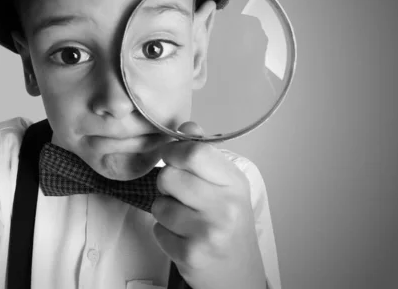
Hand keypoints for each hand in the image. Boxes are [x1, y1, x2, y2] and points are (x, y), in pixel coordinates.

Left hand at [149, 122, 265, 288]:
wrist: (239, 272)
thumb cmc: (229, 223)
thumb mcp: (226, 185)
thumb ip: (204, 154)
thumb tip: (187, 124)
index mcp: (234, 183)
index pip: (194, 152)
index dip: (173, 152)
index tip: (172, 158)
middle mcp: (225, 207)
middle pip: (169, 177)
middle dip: (166, 184)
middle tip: (180, 194)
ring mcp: (208, 233)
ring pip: (159, 205)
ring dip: (164, 210)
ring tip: (184, 218)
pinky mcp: (191, 255)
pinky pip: (157, 230)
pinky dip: (164, 233)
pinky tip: (183, 237)